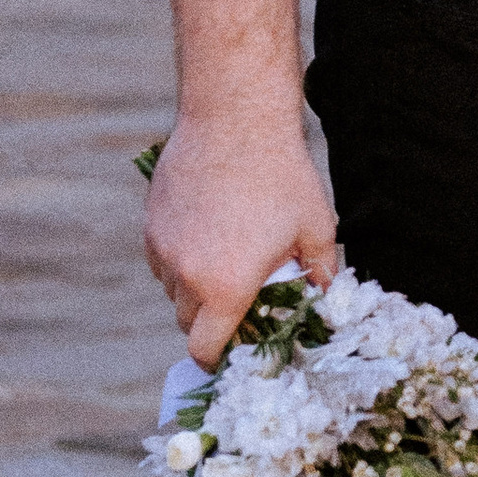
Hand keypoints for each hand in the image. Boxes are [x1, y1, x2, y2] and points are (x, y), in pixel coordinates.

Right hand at [144, 102, 338, 368]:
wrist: (235, 119)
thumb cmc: (281, 174)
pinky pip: (160, 259)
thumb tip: (326, 297)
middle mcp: (186, 274)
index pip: (204, 348)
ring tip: (225, 262)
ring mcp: (163, 247)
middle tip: (237, 303)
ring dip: (192, 289)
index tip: (230, 352)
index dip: (216, 358)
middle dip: (208, 322)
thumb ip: (322, 272)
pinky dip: (177, 260)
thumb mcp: (316, 227)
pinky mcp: (151, 222)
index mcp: (226, 287)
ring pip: (171, 289)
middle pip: (186, 322)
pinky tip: (206, 235)